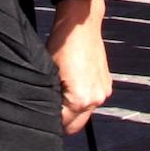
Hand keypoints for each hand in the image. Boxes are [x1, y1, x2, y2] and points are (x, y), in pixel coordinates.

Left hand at [47, 0, 110, 134]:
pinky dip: (83, 96)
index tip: (42, 111)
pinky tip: (74, 80)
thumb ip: (50, 98)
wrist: (81, 25)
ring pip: (84, 113)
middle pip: (76, 125)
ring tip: (63, 88)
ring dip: (73, 108)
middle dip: (63, 119)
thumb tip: (46, 112)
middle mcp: (96, 99)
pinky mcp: (106, 83)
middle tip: (50, 104)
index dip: (50, 119)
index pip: (62, 125)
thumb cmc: (62, 45)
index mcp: (80, 100)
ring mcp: (104, 92)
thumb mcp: (49, 73)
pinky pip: (92, 99)